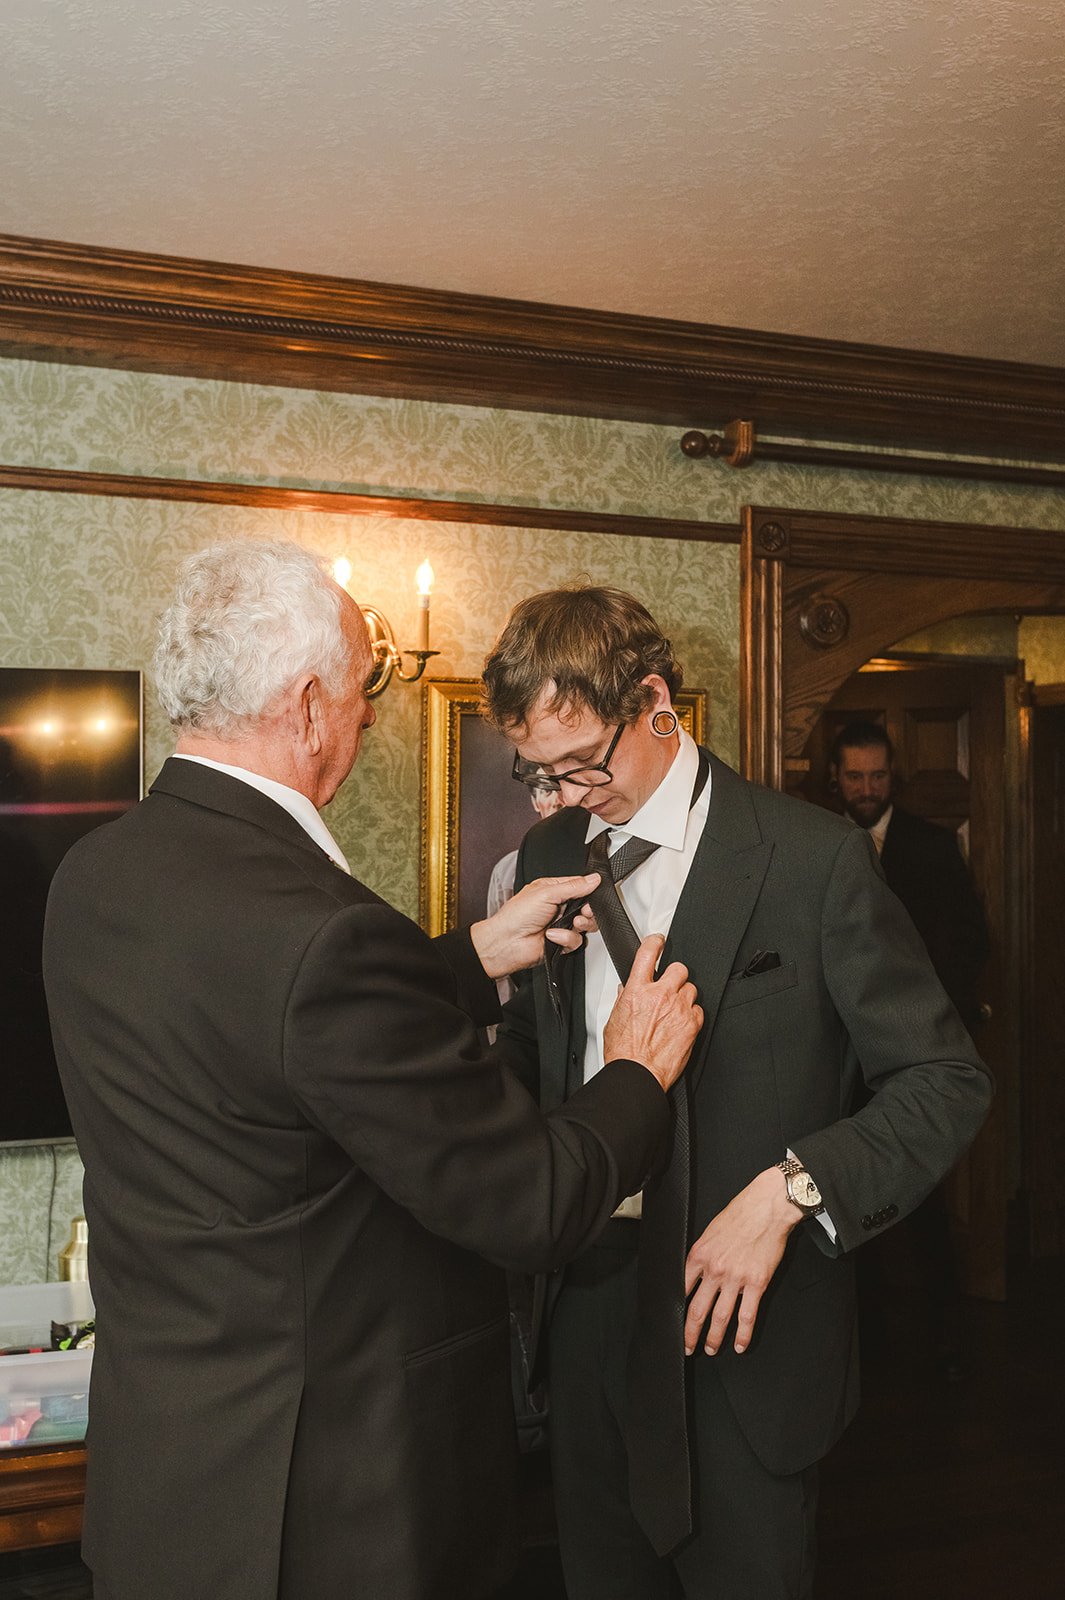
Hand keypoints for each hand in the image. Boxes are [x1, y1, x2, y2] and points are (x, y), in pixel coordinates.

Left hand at [470, 872, 600, 978]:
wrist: (506, 943)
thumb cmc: (516, 916)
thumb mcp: (546, 893)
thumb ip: (573, 886)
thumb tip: (593, 879)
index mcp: (553, 890)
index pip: (580, 886)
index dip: (589, 890)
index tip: (594, 893)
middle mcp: (559, 907)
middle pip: (587, 907)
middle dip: (588, 910)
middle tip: (583, 911)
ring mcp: (561, 925)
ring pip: (585, 925)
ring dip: (579, 925)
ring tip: (571, 923)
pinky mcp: (561, 942)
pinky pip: (577, 941)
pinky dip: (566, 939)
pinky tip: (553, 936)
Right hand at [602, 934, 701, 1091]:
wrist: (637, 1073)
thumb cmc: (624, 1052)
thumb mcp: (614, 1019)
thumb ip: (624, 999)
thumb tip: (627, 990)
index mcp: (637, 990)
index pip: (648, 953)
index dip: (655, 942)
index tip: (658, 941)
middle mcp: (660, 996)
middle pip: (679, 968)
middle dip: (675, 975)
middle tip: (670, 986)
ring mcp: (678, 1009)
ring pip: (691, 989)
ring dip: (684, 997)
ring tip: (674, 1010)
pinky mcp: (692, 1024)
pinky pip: (699, 1010)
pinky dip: (692, 1015)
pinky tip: (681, 1024)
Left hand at [683, 1168, 800, 1356]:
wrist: (767, 1206)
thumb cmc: (741, 1213)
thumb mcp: (710, 1231)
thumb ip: (703, 1254)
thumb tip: (696, 1272)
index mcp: (700, 1254)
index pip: (682, 1289)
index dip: (677, 1309)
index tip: (674, 1322)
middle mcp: (715, 1269)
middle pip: (697, 1309)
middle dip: (690, 1333)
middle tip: (687, 1347)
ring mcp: (735, 1278)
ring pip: (720, 1317)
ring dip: (714, 1338)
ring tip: (711, 1350)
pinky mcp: (756, 1283)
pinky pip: (747, 1315)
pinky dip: (743, 1334)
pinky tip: (740, 1345)